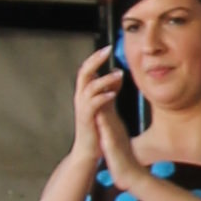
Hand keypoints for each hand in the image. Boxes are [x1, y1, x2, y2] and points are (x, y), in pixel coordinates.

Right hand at [71, 46, 133, 173]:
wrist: (89, 152)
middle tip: (108, 50)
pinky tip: (114, 94)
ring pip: (90, 87)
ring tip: (119, 74)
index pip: (87, 70)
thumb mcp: (106, 106)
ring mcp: (83, 109)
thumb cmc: (98, 130)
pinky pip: (94, 104)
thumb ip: (109, 90)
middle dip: (95, 60)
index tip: (109, 48)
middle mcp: (81, 98)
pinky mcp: (87, 120)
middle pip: (84, 72)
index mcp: (85, 94)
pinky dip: (103, 97)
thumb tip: (117, 75)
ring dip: (104, 79)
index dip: (96, 58)